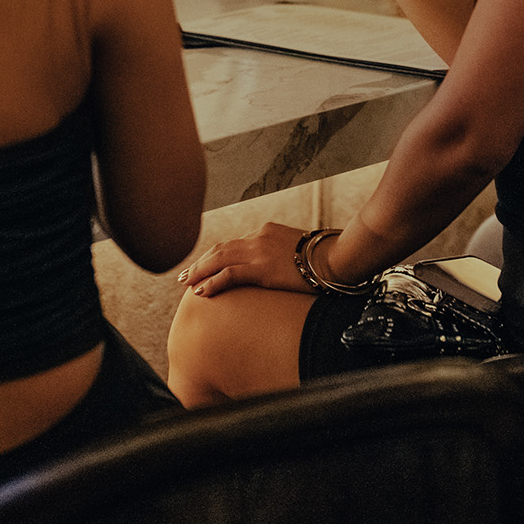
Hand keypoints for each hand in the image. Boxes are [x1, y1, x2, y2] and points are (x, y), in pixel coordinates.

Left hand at [178, 221, 313, 296]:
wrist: (337, 258)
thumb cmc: (326, 258)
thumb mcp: (300, 250)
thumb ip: (286, 255)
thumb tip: (285, 267)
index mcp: (267, 231)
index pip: (235, 244)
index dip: (217, 256)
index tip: (206, 266)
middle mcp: (259, 237)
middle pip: (221, 249)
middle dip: (201, 262)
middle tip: (185, 275)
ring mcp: (259, 252)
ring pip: (219, 259)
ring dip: (200, 271)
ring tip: (186, 283)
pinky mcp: (262, 268)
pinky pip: (229, 275)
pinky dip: (212, 283)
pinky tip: (201, 292)